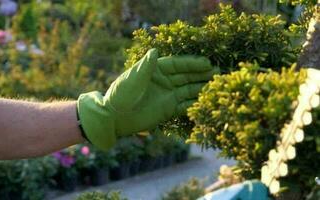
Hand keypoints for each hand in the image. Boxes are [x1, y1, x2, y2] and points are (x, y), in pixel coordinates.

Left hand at [77, 49, 218, 149]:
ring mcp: (167, 95)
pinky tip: (205, 102)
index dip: (192, 63)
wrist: (115, 118)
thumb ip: (145, 66)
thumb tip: (155, 49)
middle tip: (218, 73)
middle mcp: (164, 81)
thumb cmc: (121, 95)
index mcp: (155, 70)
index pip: (177, 64)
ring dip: (201, 88)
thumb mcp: (132, 79)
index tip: (207, 63)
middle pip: (186, 76)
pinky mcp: (168, 109)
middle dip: (201, 74)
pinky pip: (184, 105)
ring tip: (216, 86)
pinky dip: (194, 104)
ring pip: (188, 89)